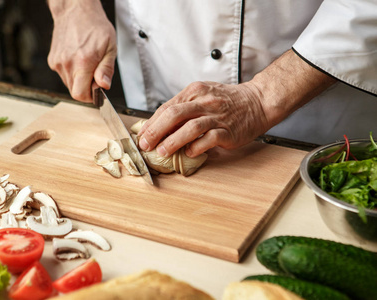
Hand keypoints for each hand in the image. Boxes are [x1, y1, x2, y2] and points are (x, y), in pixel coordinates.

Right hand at [47, 0, 116, 101]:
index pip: (80, 94)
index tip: (97, 90)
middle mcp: (67, 64)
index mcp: (82, 62)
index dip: (90, 96)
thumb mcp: (110, 47)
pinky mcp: (53, 60)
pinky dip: (72, 72)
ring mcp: (58, 62)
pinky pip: (63, 75)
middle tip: (94, 74)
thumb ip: (106, 69)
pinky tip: (77, 59)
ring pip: (69, 84)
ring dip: (79, 80)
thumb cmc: (94, 26)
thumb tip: (104, 86)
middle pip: (75, 91)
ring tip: (86, 63)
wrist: (75, 10)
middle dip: (86, 88)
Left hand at [137, 81, 268, 157]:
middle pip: (174, 115)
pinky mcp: (228, 130)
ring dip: (173, 141)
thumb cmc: (227, 102)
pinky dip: (196, 147)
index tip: (141, 135)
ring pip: (190, 127)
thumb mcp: (203, 96)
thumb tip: (159, 127)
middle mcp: (205, 102)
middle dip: (156, 131)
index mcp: (195, 91)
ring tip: (162, 152)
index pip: (167, 107)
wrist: (258, 101)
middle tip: (145, 145)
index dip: (152, 123)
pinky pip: (209, 139)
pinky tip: (189, 153)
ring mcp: (217, 116)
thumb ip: (183, 108)